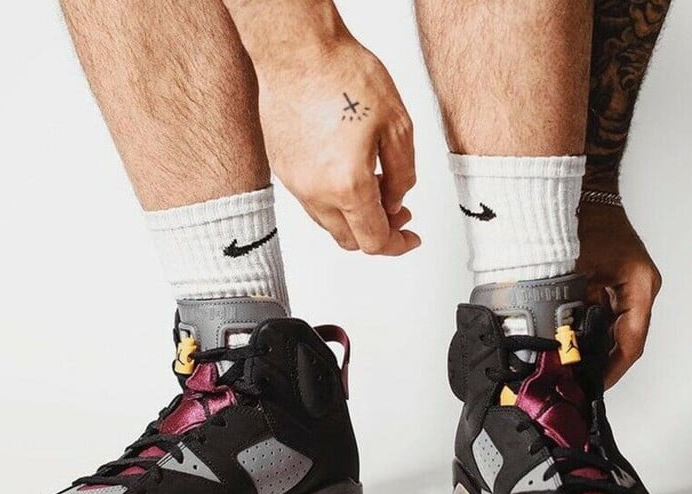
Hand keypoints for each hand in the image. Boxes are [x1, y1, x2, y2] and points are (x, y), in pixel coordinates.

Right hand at [253, 38, 418, 254]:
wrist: (298, 52)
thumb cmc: (343, 76)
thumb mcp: (397, 125)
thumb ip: (402, 174)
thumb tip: (396, 203)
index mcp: (348, 185)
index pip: (374, 241)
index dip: (398, 244)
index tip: (410, 237)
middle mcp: (315, 192)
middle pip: (350, 240)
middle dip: (378, 233)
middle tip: (398, 212)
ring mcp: (294, 182)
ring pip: (328, 223)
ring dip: (354, 217)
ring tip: (375, 187)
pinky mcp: (282, 168)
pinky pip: (310, 201)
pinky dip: (333, 201)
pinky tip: (348, 175)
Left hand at [576, 202, 661, 389]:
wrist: (584, 188)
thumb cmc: (583, 218)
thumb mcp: (571, 268)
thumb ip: (567, 306)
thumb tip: (555, 342)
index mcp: (639, 285)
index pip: (630, 342)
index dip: (612, 369)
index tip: (593, 385)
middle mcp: (641, 288)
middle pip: (624, 339)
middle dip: (600, 362)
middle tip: (575, 381)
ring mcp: (632, 285)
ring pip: (615, 329)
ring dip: (593, 346)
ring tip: (569, 366)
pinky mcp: (618, 282)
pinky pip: (606, 314)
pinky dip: (588, 328)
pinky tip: (568, 340)